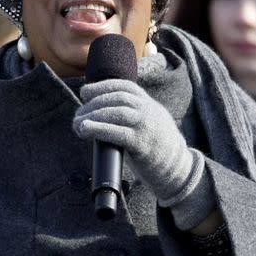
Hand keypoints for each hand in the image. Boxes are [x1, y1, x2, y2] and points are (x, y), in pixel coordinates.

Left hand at [73, 79, 204, 210]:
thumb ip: (133, 115)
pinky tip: (86, 130)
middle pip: (117, 98)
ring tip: (77, 124)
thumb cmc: (158, 148)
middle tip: (78, 115)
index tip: (85, 92)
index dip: (102, 86)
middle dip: (93, 104)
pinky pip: (118, 133)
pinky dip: (99, 129)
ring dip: (92, 116)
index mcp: (149, 104)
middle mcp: (149, 111)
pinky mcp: (142, 144)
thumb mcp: (150, 123)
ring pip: (116, 112)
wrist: (178, 169)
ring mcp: (146, 127)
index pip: (124, 87)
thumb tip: (102, 113)